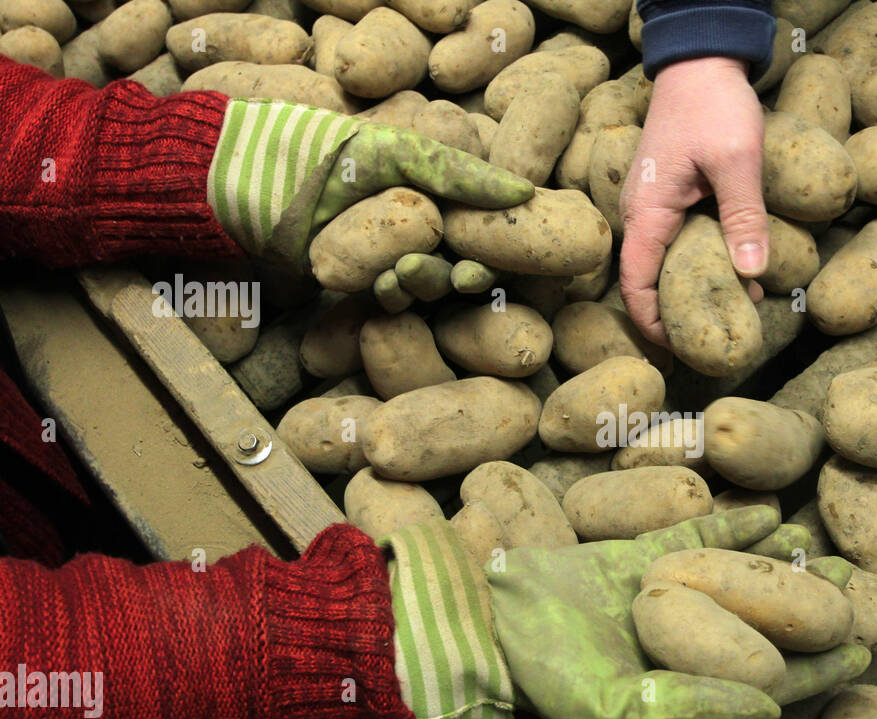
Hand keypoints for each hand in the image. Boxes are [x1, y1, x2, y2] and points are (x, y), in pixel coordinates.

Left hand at [207, 99, 532, 282]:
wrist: (245, 185)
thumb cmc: (323, 154)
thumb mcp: (397, 152)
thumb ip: (459, 172)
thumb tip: (524, 191)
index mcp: (436, 190)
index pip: (483, 227)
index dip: (492, 252)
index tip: (478, 268)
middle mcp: (420, 225)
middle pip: (458, 263)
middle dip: (451, 274)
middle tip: (446, 275)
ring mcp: (389, 256)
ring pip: (426, 286)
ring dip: (420, 286)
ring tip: (398, 276)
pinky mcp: (361, 283)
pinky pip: (391, 301)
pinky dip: (391, 300)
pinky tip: (383, 290)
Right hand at [485, 506, 871, 718]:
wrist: (485, 617)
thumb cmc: (545, 677)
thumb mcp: (616, 709)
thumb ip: (691, 710)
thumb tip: (771, 708)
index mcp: (686, 687)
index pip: (768, 680)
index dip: (818, 668)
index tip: (864, 648)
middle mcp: (683, 644)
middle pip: (765, 626)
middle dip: (813, 610)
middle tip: (862, 588)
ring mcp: (664, 597)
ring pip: (739, 579)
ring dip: (784, 566)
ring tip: (827, 548)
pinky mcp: (639, 556)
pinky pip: (696, 537)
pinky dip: (734, 526)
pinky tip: (772, 512)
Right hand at [619, 57, 769, 343]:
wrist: (701, 59)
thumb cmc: (713, 104)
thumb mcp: (737, 160)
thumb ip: (744, 218)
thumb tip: (753, 275)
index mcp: (648, 211)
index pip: (635, 283)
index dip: (651, 323)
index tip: (677, 350)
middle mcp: (642, 213)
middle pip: (648, 281)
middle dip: (676, 315)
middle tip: (713, 341)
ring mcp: (654, 205)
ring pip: (665, 262)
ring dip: (693, 290)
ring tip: (735, 312)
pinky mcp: (671, 196)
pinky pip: (678, 242)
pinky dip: (701, 264)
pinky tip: (737, 273)